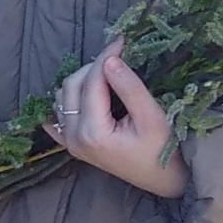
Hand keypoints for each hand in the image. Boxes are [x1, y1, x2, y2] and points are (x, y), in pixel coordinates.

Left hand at [52, 40, 188, 197]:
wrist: (164, 182)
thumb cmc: (163, 152)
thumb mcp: (153, 118)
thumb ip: (130, 89)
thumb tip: (110, 59)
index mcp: (92, 131)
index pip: (91, 82)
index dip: (106, 57)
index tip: (123, 39)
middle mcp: (74, 137)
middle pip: (72, 85)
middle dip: (94, 66)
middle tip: (119, 55)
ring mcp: (70, 142)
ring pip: (63, 97)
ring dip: (82, 80)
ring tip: (109, 73)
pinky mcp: (73, 144)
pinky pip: (58, 116)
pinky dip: (69, 100)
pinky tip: (84, 92)